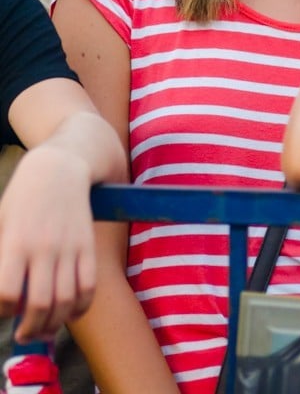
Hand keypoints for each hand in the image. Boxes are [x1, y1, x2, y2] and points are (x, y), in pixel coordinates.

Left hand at [0, 147, 95, 341]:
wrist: (58, 168)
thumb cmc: (22, 198)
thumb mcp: (1, 222)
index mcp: (15, 242)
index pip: (6, 294)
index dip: (2, 313)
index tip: (3, 312)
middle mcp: (43, 247)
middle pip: (38, 305)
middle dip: (29, 330)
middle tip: (24, 334)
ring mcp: (69, 247)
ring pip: (65, 302)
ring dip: (54, 325)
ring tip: (44, 329)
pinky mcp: (87, 246)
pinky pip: (88, 287)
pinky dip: (80, 308)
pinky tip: (69, 313)